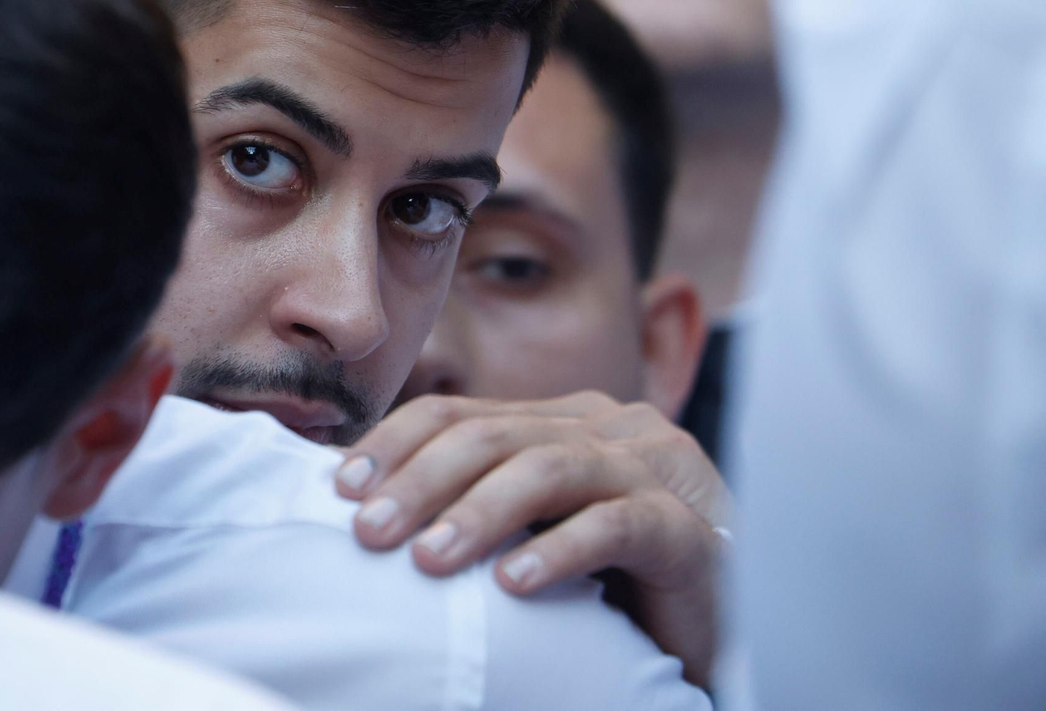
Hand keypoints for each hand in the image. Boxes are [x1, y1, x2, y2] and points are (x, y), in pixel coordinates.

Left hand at [335, 392, 729, 687]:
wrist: (707, 634)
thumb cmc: (604, 587)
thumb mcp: (525, 532)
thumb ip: (470, 502)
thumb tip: (360, 503)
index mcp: (560, 420)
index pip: (460, 413)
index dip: (395, 443)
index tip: (340, 489)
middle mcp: (607, 429)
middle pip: (495, 435)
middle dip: (421, 482)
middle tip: (368, 532)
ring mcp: (655, 470)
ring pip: (550, 469)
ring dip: (479, 514)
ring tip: (428, 563)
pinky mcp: (691, 527)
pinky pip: (618, 525)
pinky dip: (559, 550)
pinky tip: (514, 583)